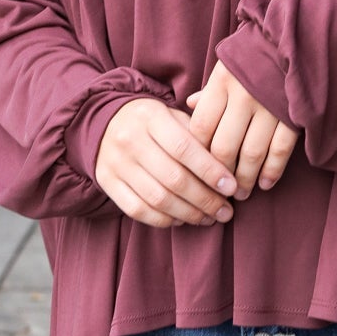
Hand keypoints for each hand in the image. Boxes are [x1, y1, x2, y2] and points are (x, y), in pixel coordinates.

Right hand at [95, 98, 236, 228]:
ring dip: (189, 214)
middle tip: (226, 211)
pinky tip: (182, 219)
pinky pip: (138, 210)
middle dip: (205, 199)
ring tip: (209, 218)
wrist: (105, 121)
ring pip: (157, 198)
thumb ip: (199, 135)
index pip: (184, 148)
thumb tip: (228, 168)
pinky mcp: (106, 182)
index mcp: (151, 117)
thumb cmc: (153, 122)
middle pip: (173, 178)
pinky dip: (164, 220)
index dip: (211, 171)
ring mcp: (116, 163)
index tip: (232, 187)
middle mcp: (130, 139)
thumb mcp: (173, 116)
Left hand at [186, 60, 299, 199]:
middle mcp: (242, 96)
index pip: (201, 128)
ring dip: (245, 180)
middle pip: (223, 147)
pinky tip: (265, 184)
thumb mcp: (225, 68)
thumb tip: (188, 106)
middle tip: (219, 192)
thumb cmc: (253, 57)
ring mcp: (269, 106)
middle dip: (220, 175)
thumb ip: (209, 91)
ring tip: (241, 194)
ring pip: (251, 154)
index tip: (198, 170)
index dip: (197, 154)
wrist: (292, 39)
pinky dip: (272, 171)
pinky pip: (280, 150)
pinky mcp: (293, 115)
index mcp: (221, 84)